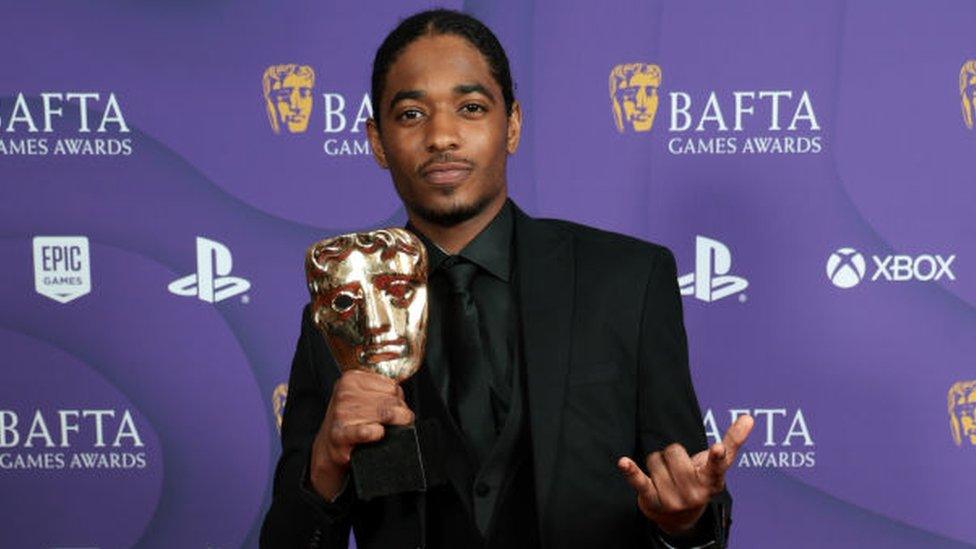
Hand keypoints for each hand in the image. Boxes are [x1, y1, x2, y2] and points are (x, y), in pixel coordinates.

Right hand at [309, 370, 414, 499]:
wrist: (330, 444)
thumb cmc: (350, 418)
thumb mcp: (363, 395)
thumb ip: (383, 389)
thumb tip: (402, 394)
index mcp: (351, 379)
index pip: (392, 386)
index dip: (398, 400)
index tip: (392, 407)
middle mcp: (344, 394)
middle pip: (390, 401)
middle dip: (399, 413)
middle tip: (393, 422)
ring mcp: (341, 414)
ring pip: (385, 415)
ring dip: (391, 426)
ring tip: (383, 429)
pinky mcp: (340, 435)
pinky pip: (366, 431)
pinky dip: (376, 433)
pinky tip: (376, 433)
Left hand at [617, 414, 753, 536]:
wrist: (679, 517)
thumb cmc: (699, 481)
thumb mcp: (717, 466)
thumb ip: (732, 442)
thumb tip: (749, 418)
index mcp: (712, 480)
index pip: (716, 466)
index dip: (716, 456)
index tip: (717, 448)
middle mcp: (694, 492)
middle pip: (674, 452)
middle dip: (672, 454)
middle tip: (677, 468)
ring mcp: (672, 498)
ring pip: (655, 458)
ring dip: (657, 462)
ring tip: (665, 476)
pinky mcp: (651, 499)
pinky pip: (639, 481)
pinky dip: (631, 471)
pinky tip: (624, 462)